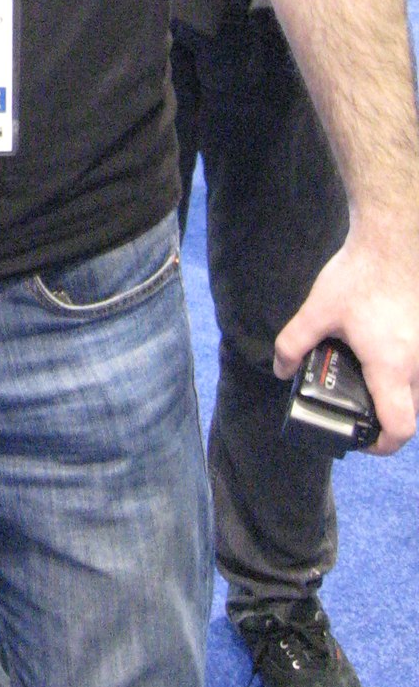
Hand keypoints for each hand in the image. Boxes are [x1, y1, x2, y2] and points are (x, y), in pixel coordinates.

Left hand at [275, 233, 418, 453]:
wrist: (394, 241)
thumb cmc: (360, 275)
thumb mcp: (317, 310)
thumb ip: (293, 342)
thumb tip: (280, 369)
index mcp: (391, 366)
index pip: (399, 427)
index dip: (380, 445)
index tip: (360, 439)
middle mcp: (417, 364)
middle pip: (411, 414)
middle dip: (384, 420)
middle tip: (354, 409)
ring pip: (417, 392)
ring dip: (394, 395)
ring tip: (362, 380)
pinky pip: (418, 369)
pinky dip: (401, 373)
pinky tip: (376, 354)